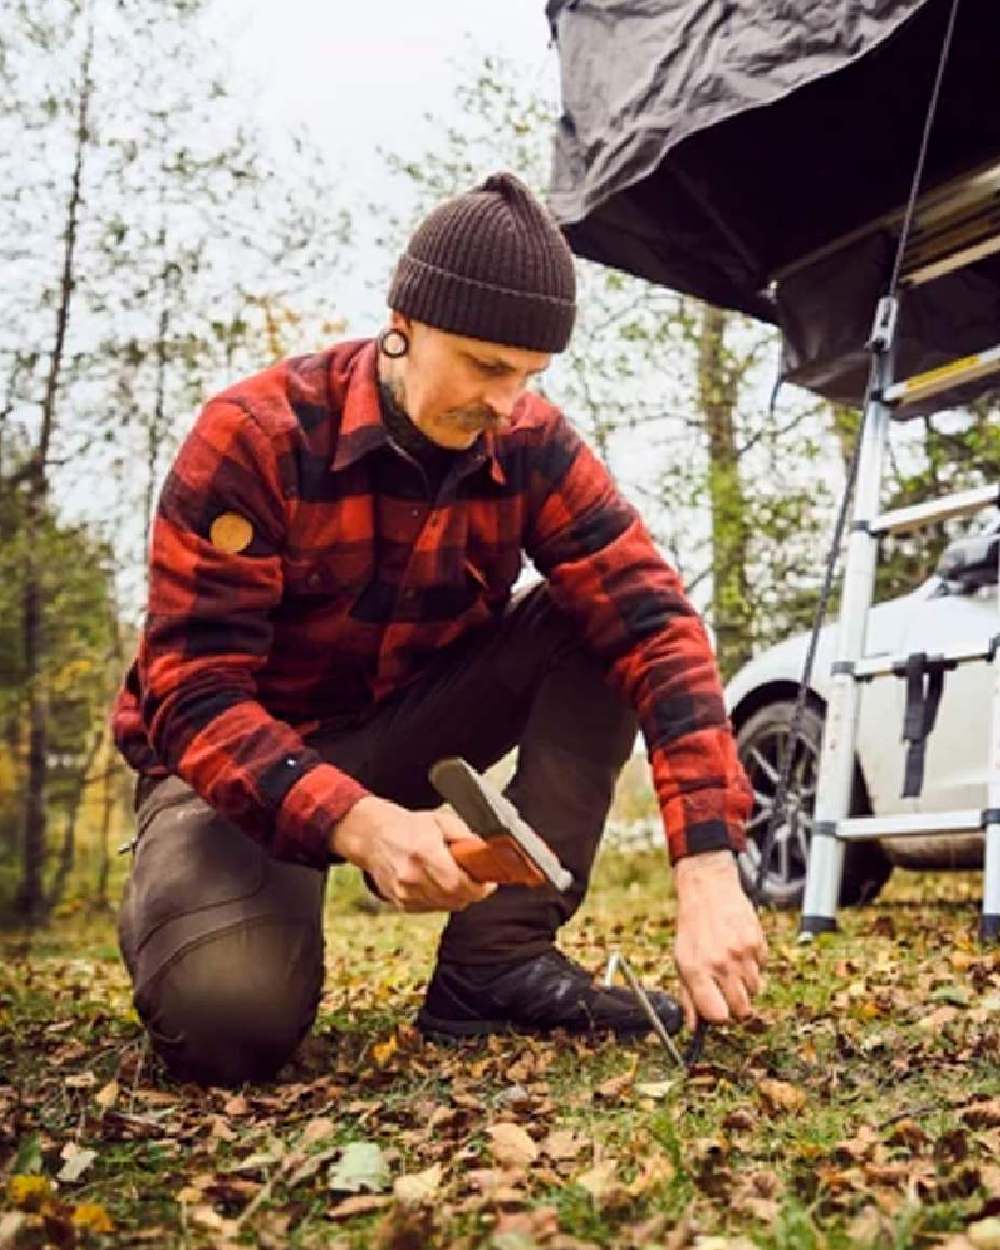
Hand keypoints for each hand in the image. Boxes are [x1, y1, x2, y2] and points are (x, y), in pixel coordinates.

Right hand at [330, 796, 496, 912]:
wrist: (373, 836)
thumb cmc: (407, 827)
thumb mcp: (441, 821)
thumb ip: (466, 837)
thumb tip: (486, 852)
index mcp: (425, 853)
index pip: (459, 883)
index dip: (479, 888)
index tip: (488, 883)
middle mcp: (413, 876)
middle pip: (455, 898)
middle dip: (471, 892)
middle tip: (476, 880)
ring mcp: (404, 892)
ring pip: (445, 906)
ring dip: (456, 896)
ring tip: (455, 878)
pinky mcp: (400, 902)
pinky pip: (431, 908)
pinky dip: (440, 900)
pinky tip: (437, 884)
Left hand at [672, 849, 767, 1030]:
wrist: (709, 890)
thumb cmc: (693, 928)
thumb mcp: (681, 960)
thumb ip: (687, 995)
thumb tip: (693, 1027)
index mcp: (696, 970)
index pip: (717, 1015)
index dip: (719, 1017)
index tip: (718, 1011)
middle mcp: (720, 963)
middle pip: (742, 1010)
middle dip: (737, 1007)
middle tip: (728, 992)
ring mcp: (741, 953)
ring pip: (755, 991)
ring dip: (746, 984)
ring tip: (732, 964)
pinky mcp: (757, 943)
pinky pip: (762, 968)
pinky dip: (754, 964)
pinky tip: (740, 949)